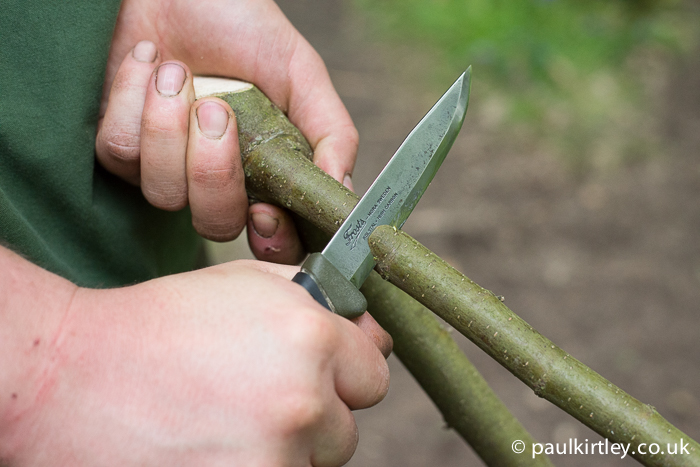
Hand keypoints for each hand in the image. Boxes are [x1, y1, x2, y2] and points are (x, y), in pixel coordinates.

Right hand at [5, 260, 389, 466]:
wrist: (76, 378)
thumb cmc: (161, 326)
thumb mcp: (247, 285)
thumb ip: (318, 303)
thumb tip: (370, 333)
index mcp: (310, 339)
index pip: (373, 376)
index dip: (342, 374)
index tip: (310, 374)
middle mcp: (303, 403)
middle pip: (345, 429)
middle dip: (312, 416)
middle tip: (253, 398)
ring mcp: (275, 459)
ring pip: (314, 464)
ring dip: (284, 449)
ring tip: (226, 422)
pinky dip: (256, 466)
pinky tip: (214, 446)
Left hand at [95, 0, 358, 263]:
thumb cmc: (242, 23)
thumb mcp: (301, 72)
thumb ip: (331, 132)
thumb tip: (343, 188)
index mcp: (265, 170)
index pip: (273, 236)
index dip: (271, 238)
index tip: (265, 211)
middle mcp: (216, 179)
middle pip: (214, 224)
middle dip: (213, 172)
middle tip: (215, 108)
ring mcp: (166, 168)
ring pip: (163, 193)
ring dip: (168, 126)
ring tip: (176, 71)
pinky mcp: (120, 147)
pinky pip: (121, 152)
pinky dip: (134, 99)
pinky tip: (149, 62)